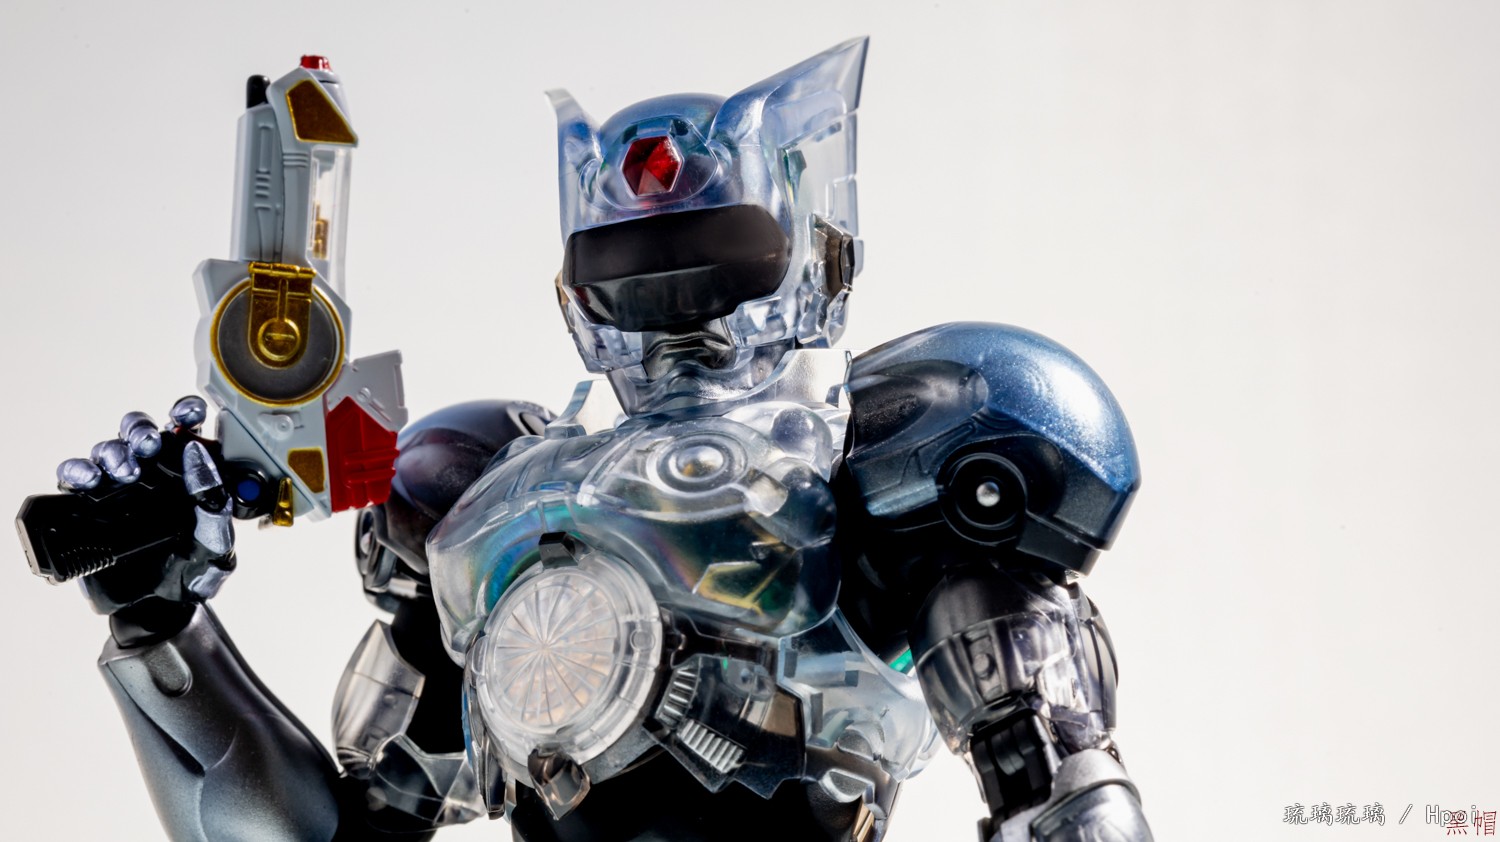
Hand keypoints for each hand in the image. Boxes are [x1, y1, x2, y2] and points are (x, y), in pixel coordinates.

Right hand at [23, 397, 236, 623]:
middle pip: (139, 432)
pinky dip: (77, 471)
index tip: (188, 413)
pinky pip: (75, 477)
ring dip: (114, 452)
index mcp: (189, 473)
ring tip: (125, 471)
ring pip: (108, 450)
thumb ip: (212, 498)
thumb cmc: (194, 569)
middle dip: (141, 430)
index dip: (185, 414)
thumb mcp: (216, 538)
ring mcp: (119, 488)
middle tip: (149, 445)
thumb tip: (198, 454)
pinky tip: (89, 479)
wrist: (160, 607)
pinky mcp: (88, 505)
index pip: (186, 431)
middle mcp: (153, 473)